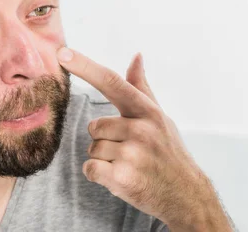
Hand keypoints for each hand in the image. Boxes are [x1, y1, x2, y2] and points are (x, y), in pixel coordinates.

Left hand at [57, 47, 231, 231]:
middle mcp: (141, 129)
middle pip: (95, 126)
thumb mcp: (159, 116)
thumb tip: (136, 56)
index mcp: (148, 111)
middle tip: (129, 150)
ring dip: (104, 159)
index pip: (112, 82)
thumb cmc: (168, 151)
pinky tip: (120, 177)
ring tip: (129, 164)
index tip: (62, 53)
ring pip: (93, 149)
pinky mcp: (123, 178)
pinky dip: (99, 175)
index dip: (85, 66)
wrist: (185, 194)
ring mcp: (133, 154)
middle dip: (105, 140)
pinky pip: (90, 169)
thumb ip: (141, 87)